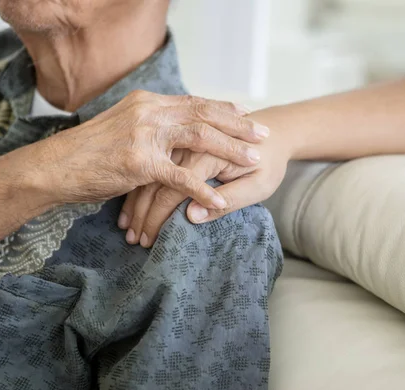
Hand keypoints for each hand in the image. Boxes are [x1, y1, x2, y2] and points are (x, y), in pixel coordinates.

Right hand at [32, 90, 269, 207]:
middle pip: (203, 114)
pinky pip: (179, 177)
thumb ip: (149, 126)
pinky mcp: (138, 162)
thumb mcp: (121, 129)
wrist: (55, 165)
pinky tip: (220, 200)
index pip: (193, 101)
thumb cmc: (88, 152)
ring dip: (230, 150)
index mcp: (147, 103)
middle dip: (238, 125)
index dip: (223, 107)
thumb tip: (172, 132)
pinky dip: (203, 189)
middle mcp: (149, 112)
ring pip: (198, 139)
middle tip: (263, 133)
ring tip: (253, 160)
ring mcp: (144, 135)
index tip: (246, 111)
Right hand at [119, 131, 290, 246]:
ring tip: (130, 232)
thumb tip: (192, 217)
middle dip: (143, 214)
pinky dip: (143, 190)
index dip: (159, 216)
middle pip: (158, 182)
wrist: (274, 133)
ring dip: (138, 205)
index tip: (149, 240)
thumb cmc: (269, 162)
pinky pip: (155, 169)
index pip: (176, 187)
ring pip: (152, 175)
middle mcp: (189, 144)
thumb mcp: (257, 186)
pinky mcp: (178, 145)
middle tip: (134, 241)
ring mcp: (180, 142)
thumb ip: (228, 200)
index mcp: (208, 153)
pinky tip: (133, 212)